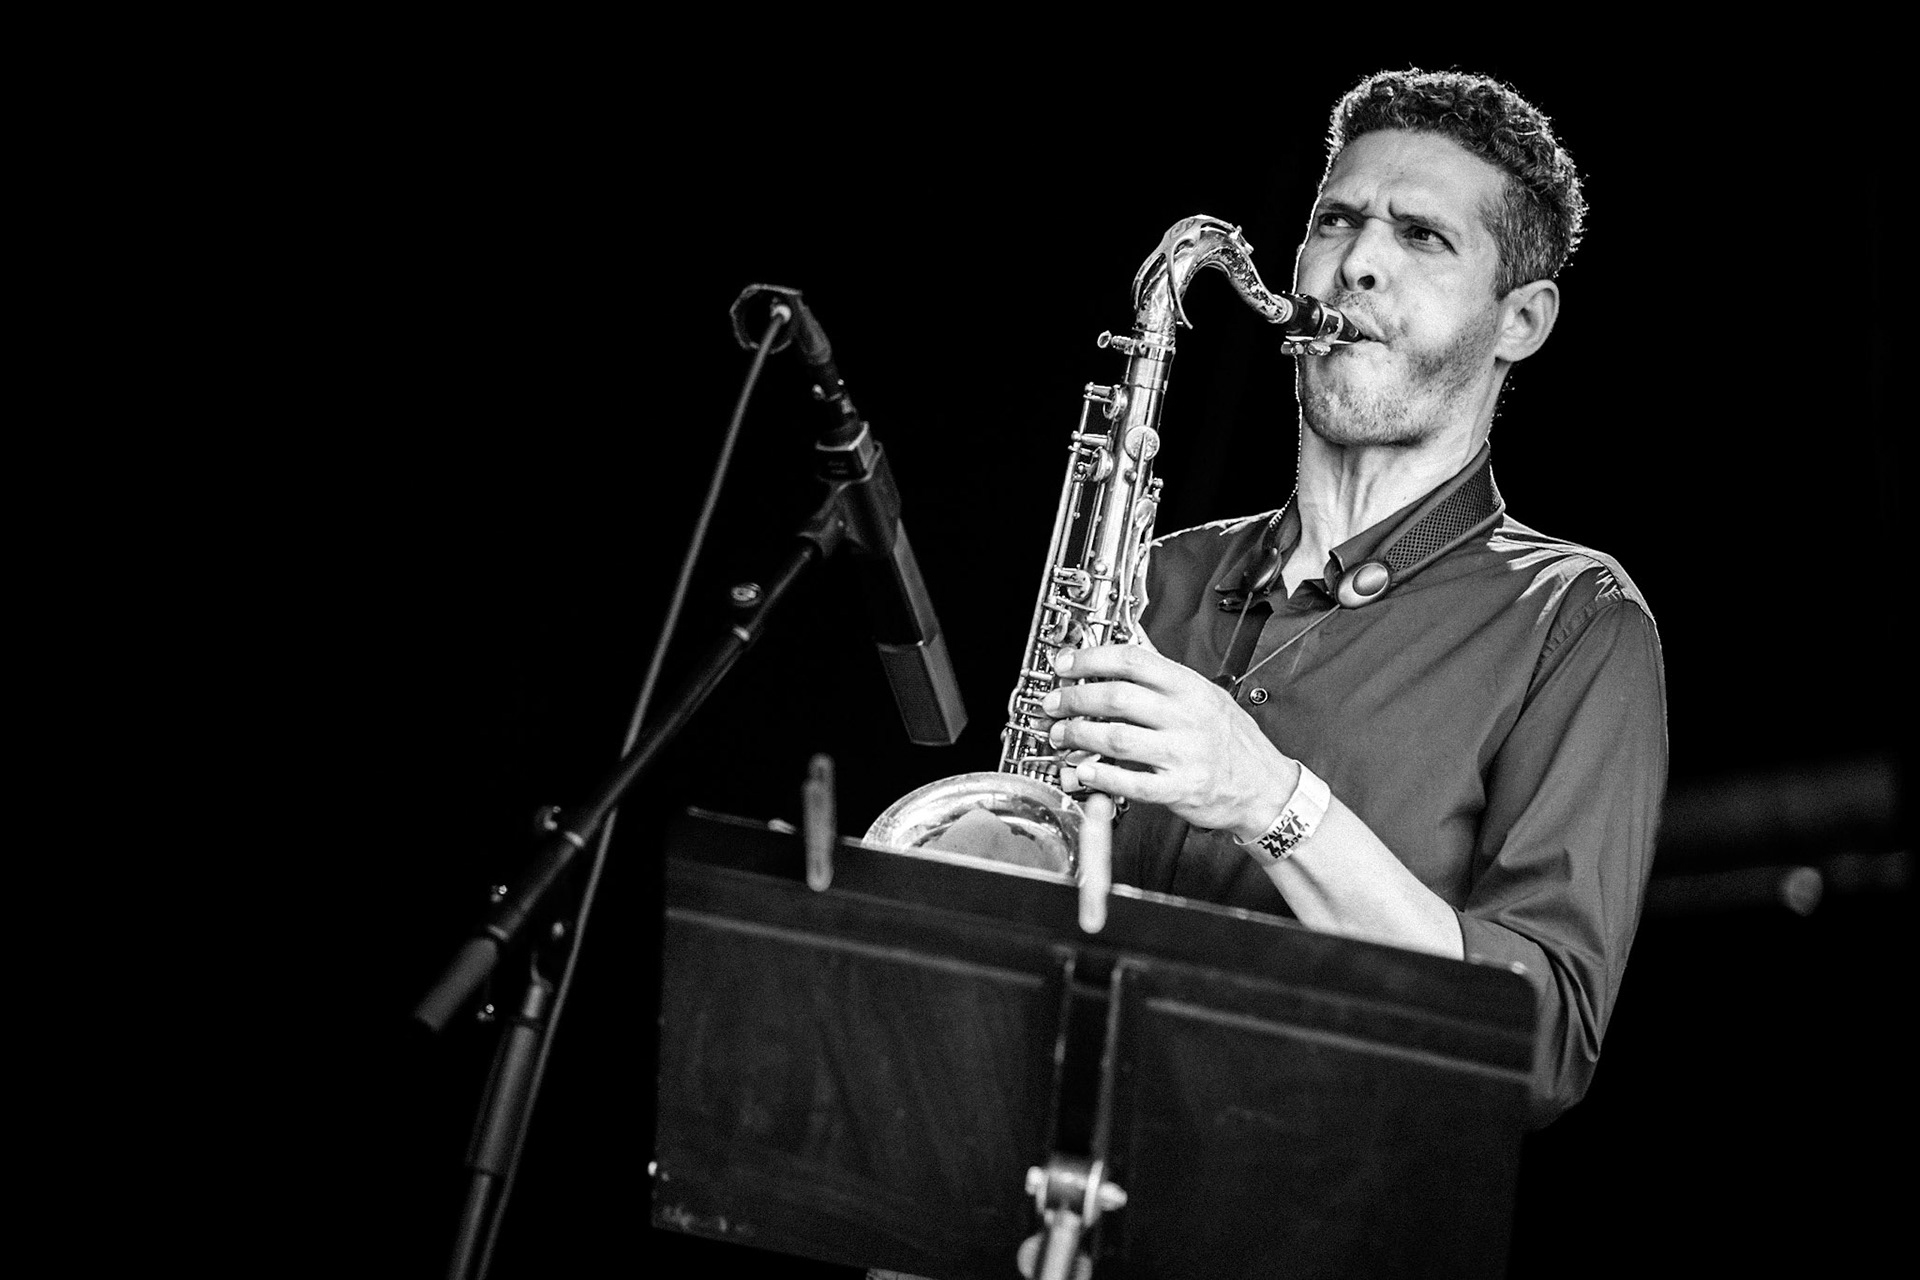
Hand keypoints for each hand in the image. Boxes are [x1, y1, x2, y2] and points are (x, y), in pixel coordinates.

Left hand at [1042, 644, 1297, 839]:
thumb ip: (1165, 677)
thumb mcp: (1207, 695)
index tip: (1065, 664)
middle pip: (1117, 697)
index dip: (1090, 659)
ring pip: (1118, 738)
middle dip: (1075, 698)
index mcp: (1190, 687)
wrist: (1265, 787)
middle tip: (1053, 703)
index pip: (1132, 660)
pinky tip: (1083, 769)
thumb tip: (1124, 651)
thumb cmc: (1233, 742)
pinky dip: (1101, 775)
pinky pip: (1132, 782)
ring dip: (1079, 735)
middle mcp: (1186, 716)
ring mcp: (1183, 753)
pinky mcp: (1180, 788)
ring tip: (1060, 735)